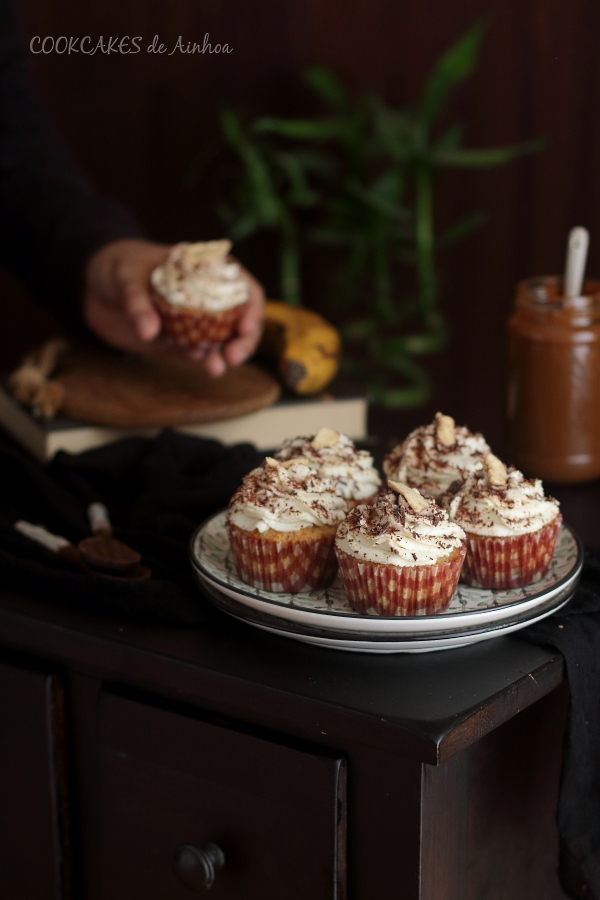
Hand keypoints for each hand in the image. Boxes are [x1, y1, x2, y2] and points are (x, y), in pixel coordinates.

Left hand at [83, 238, 264, 375]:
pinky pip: (195, 351)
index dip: (253, 308)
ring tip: (216, 369)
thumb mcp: (126, 277)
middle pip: (240, 320)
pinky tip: (197, 361)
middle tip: (234, 357)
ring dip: (223, 355)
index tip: (246, 327)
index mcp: (205, 270)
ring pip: (221, 340)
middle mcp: (206, 295)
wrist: (91, 285)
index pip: (243, 287)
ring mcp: (192, 319)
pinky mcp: (176, 338)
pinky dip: (199, 358)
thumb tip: (149, 332)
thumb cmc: (116, 266)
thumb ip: (138, 303)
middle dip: (244, 341)